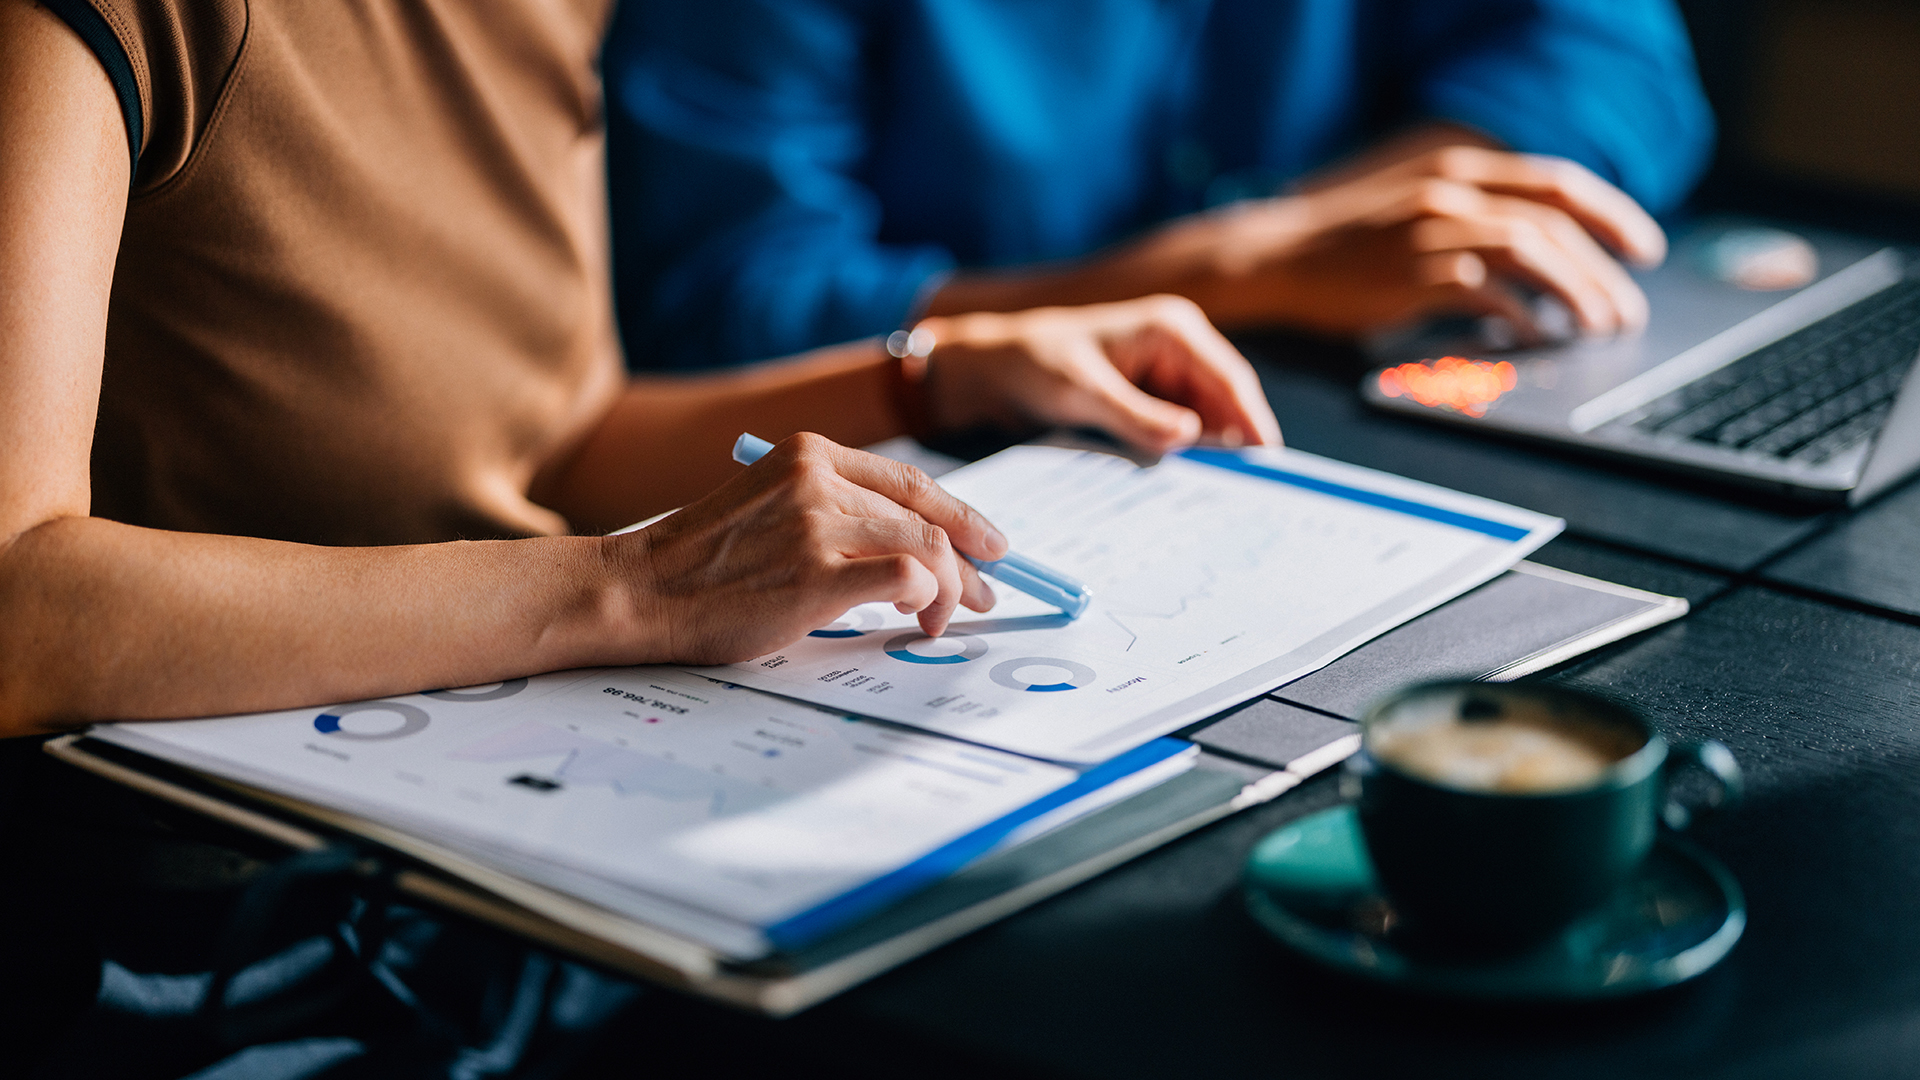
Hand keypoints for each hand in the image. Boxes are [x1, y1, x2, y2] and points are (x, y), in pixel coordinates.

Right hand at [623, 433, 1006, 661]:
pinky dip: (927, 600)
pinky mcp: (816, 573)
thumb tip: (912, 545)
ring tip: (944, 619)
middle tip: (987, 593)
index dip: (961, 513)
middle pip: (927, 517)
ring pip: (926, 547)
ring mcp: (817, 524)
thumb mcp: (770, 507)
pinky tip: (916, 621)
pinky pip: (907, 577)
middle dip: (968, 562)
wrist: (642, 591)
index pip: (910, 481)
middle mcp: (817, 480)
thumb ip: (831, 511)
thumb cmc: (705, 564)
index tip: (988, 543)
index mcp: (808, 454)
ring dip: (951, 590)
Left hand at [915, 295, 1282, 455]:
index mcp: (1173, 329)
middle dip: (1236, 441)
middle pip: (1226, 402)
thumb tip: (1188, 437)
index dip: (1252, 420)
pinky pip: (1182, 430)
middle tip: (1252, 490)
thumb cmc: (1034, 362)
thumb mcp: (1082, 391)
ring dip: (1211, 452)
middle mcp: (1180, 347)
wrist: (996, 368)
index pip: (1230, 378)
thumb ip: (1136, 414)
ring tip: (1224, 494)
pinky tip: (1189, 482)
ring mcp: (1168, 374)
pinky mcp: (1153, 398)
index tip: (1267, 460)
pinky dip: (1186, 454)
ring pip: (1207, 420)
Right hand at [1141, 146, 1666, 341]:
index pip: (1557, 184)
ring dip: (1575, 293)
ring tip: (1597, 329)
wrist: (1274, 256)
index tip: (1643, 249)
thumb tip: (1532, 258)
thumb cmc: (1343, 244)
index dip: (1611, 214)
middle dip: (1602, 271)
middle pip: (1554, 225)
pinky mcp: (1412, 274)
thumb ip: (1470, 219)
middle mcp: (1452, 192)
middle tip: (1627, 312)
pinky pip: (1487, 295)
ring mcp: (1432, 231)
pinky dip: (1520, 319)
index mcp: (1458, 172)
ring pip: (1531, 254)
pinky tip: (1536, 340)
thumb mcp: (1414, 209)